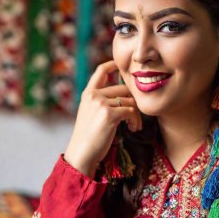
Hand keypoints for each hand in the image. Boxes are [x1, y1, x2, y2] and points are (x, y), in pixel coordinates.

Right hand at [64, 60, 141, 178]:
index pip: (101, 70)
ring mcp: (101, 103)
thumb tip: (123, 95)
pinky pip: (131, 111)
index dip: (113, 64)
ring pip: (130, 101)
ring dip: (136, 114)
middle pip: (124, 88)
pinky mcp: (109, 114)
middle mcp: (94, 95)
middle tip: (135, 117)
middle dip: (133, 102)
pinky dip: (136, 120)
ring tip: (134, 126)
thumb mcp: (90, 113)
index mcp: (88, 93)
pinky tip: (133, 128)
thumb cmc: (88, 136)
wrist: (81, 153)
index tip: (124, 67)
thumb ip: (101, 101)